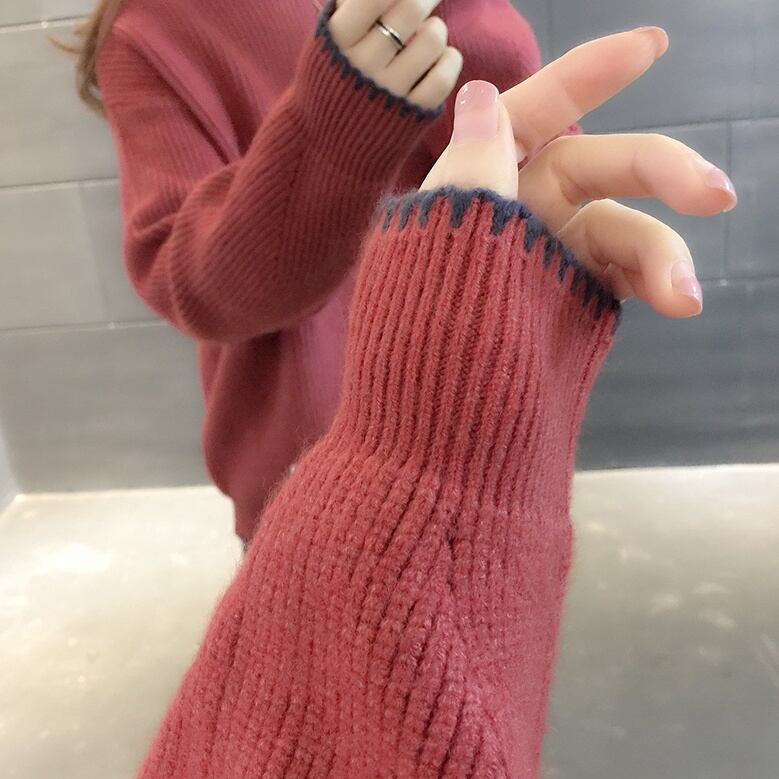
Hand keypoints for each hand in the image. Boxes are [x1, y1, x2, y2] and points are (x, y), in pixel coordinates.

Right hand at [328, 0, 462, 109]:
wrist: (329, 146)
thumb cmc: (335, 82)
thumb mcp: (329, 42)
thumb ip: (350, 8)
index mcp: (338, 38)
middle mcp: (362, 64)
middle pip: (410, 7)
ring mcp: (389, 92)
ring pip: (432, 38)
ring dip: (436, 30)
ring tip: (427, 37)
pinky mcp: (411, 114)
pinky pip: (443, 75)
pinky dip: (450, 60)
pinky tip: (440, 60)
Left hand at [421, 28, 738, 317]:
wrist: (437, 437)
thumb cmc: (425, 343)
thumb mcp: (439, 243)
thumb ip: (470, 168)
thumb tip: (479, 95)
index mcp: (472, 189)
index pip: (530, 115)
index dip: (587, 76)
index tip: (653, 45)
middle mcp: (512, 217)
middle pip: (595, 167)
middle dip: (658, 170)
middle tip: (715, 195)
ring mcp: (544, 263)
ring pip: (619, 229)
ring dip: (662, 252)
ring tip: (684, 296)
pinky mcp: (569, 306)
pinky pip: (622, 276)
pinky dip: (654, 282)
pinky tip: (678, 298)